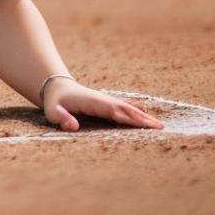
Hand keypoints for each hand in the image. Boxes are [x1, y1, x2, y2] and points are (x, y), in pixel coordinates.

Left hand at [44, 78, 163, 131]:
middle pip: (126, 110)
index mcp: (93, 103)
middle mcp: (103, 100)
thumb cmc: (55, 102)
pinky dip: (135, 109)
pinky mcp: (106, 103)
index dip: (129, 118)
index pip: (114, 112)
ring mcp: (106, 101)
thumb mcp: (53, 111)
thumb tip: (73, 127)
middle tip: (161, 128)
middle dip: (143, 119)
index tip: (145, 125)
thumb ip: (61, 118)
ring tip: (159, 124)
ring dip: (142, 116)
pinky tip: (145, 110)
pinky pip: (123, 106)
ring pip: (127, 108)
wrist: (56, 86)